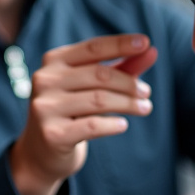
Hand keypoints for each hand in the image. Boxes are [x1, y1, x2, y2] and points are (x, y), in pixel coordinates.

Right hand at [9, 34, 158, 194]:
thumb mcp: (93, 86)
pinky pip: (92, 125)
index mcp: (54, 61)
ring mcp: (45, 107)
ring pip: (99, 99)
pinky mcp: (52, 134)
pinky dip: (113, 124)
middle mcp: (45, 80)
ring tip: (145, 108)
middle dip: (129, 83)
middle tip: (146, 93)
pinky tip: (123, 125)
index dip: (120, 44)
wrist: (42, 152)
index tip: (146, 42)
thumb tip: (152, 51)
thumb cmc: (73, 111)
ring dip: (128, 103)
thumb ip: (122, 68)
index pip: (93, 47)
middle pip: (100, 75)